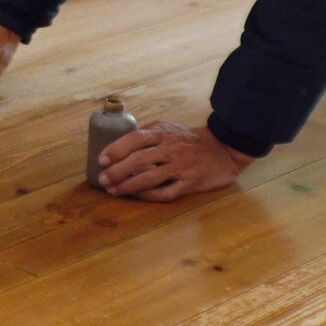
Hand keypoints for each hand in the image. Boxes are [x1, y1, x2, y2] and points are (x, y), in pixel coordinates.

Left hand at [98, 120, 252, 201]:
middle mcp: (172, 148)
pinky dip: (149, 195)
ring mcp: (182, 166)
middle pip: (139, 160)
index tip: (102, 160)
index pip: (135, 138)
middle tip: (103, 180)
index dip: (116, 149)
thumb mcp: (169, 129)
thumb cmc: (189, 140)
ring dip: (128, 185)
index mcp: (163, 133)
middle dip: (117, 171)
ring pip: (150, 178)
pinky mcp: (191, 183)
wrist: (224, 149)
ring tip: (114, 190)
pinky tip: (137, 195)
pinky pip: (166, 192)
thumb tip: (117, 145)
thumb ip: (147, 134)